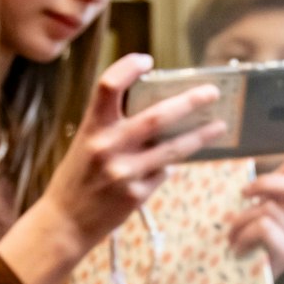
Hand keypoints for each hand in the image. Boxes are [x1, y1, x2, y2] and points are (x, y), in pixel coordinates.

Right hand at [0, 53, 225, 283]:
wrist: (64, 223)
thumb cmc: (77, 178)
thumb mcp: (85, 143)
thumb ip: (113, 125)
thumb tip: (156, 106)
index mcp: (92, 128)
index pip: (108, 86)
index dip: (128, 67)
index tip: (147, 60)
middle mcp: (108, 147)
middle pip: (157, 116)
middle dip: (190, 102)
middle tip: (212, 92)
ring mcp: (124, 172)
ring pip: (173, 148)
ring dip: (200, 136)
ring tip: (219, 127)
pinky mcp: (136, 195)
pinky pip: (164, 172)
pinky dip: (169, 166)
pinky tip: (169, 164)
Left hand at [226, 128, 283, 274]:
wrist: (233, 275)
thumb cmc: (243, 238)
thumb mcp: (257, 205)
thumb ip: (275, 183)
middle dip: (265, 184)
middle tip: (243, 193)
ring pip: (270, 209)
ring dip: (241, 219)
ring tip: (233, 235)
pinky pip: (264, 227)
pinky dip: (243, 234)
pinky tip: (238, 248)